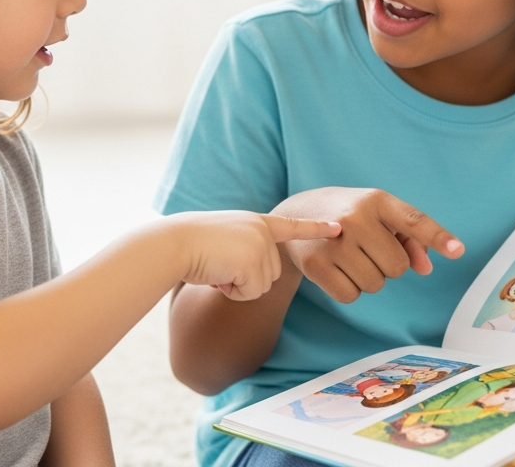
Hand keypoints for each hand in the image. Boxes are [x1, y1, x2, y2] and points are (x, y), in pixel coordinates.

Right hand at [167, 211, 340, 300]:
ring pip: (261, 285)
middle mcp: (263, 231)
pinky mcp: (254, 263)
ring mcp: (261, 246)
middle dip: (244, 278)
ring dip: (237, 285)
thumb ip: (245, 251)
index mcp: (256, 221)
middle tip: (219, 264)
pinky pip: (251, 293)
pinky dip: (232, 291)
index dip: (316, 229)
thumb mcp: (224, 240)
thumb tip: (256, 278)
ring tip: (216, 266)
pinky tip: (217, 274)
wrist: (176, 243)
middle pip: (270, 273)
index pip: (292, 226)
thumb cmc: (190, 244)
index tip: (338, 228)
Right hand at [269, 187, 463, 302]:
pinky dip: (349, 289)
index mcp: (376, 201)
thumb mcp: (379, 216)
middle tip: (368, 249)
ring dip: (368, 278)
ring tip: (350, 257)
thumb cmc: (350, 216)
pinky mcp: (315, 265)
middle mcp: (355, 218)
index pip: (413, 220)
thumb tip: (425, 269)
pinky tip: (337, 270)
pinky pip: (351, 296)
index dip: (437, 237)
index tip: (458, 251)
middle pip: (397, 266)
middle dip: (389, 265)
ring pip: (375, 284)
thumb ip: (410, 239)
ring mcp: (333, 242)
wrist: (296, 215)